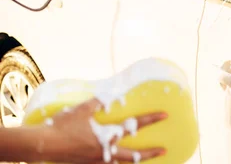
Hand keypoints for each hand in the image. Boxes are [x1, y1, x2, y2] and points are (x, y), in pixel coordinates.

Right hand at [41, 98, 166, 163]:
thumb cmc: (63, 126)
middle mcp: (105, 152)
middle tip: (164, 151)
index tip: (165, 115)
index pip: (135, 125)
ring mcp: (96, 162)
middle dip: (150, 153)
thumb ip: (99, 102)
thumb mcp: (83, 109)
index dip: (151, 119)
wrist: (43, 145)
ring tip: (142, 159)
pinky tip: (115, 162)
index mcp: (108, 136)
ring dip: (133, 161)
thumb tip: (110, 95)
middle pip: (133, 156)